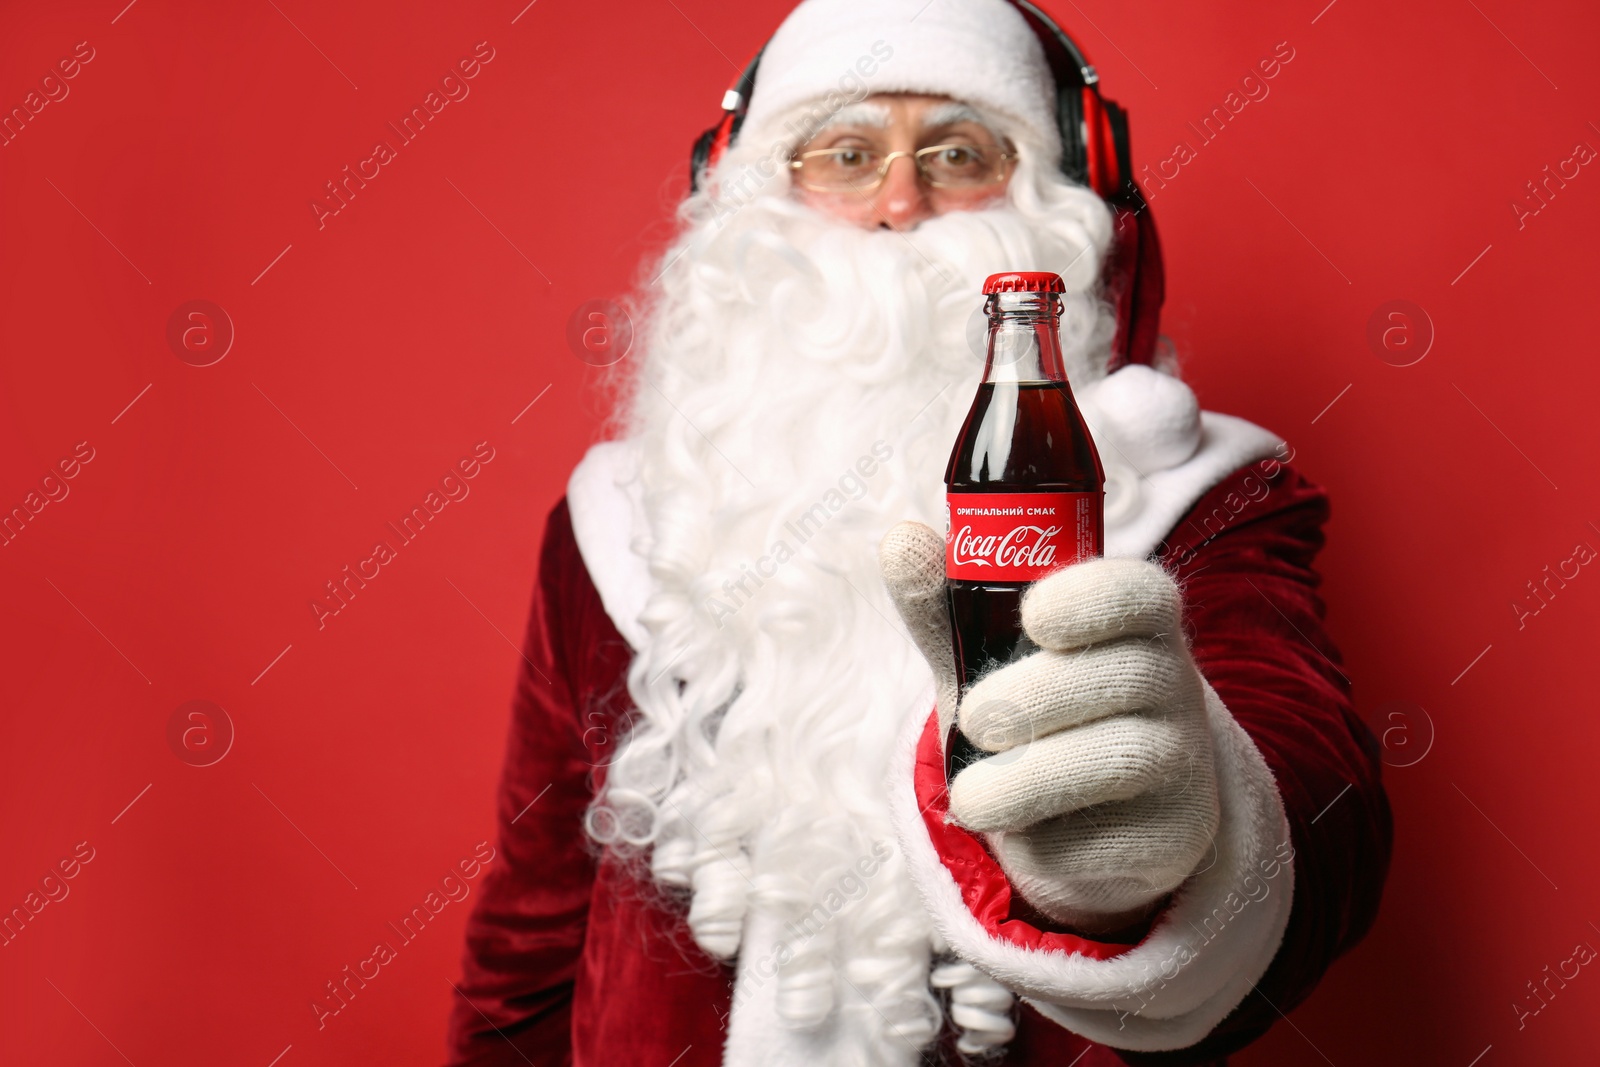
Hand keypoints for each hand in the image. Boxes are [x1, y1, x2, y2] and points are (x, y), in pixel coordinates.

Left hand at [879, 521, 1219, 935]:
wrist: (1064, 825)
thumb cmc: (1026, 717)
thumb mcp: (979, 659)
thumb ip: (942, 605)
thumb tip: (902, 540)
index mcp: (1133, 625)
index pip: (1142, 594)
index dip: (1094, 598)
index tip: (1035, 615)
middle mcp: (1173, 682)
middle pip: (1129, 673)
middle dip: (1036, 697)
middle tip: (976, 720)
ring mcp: (1185, 756)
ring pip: (1123, 752)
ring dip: (1029, 774)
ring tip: (971, 793)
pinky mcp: (1177, 827)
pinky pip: (1120, 826)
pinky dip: (1047, 821)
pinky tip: (1007, 820)